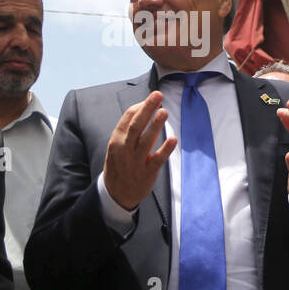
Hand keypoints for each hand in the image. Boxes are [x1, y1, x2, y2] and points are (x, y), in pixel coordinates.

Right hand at [102, 91, 177, 210]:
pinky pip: (157, 160)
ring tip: (164, 112)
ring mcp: (135, 161)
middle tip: (158, 95)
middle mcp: (125, 149)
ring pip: (146, 141)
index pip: (128, 118)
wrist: (116, 194)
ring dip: (155, 125)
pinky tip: (173, 139)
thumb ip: (128, 129)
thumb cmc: (119, 165)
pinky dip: (165, 149)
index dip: (141, 106)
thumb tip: (144, 108)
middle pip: (136, 125)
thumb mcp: (117, 146)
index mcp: (116, 140)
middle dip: (147, 109)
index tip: (153, 98)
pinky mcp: (147, 173)